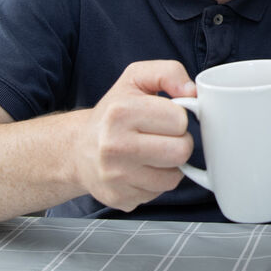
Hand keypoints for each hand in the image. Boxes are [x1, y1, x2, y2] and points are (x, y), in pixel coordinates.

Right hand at [73, 60, 195, 211]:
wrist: (77, 149)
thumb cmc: (112, 112)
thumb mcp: (136, 79)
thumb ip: (168, 72)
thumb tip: (192, 91)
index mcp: (120, 113)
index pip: (179, 120)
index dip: (177, 117)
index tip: (163, 116)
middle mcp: (114, 146)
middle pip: (181, 151)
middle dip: (178, 142)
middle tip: (162, 136)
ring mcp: (116, 176)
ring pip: (174, 176)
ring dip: (169, 164)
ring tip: (151, 152)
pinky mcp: (119, 198)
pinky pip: (159, 192)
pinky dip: (156, 181)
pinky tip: (141, 169)